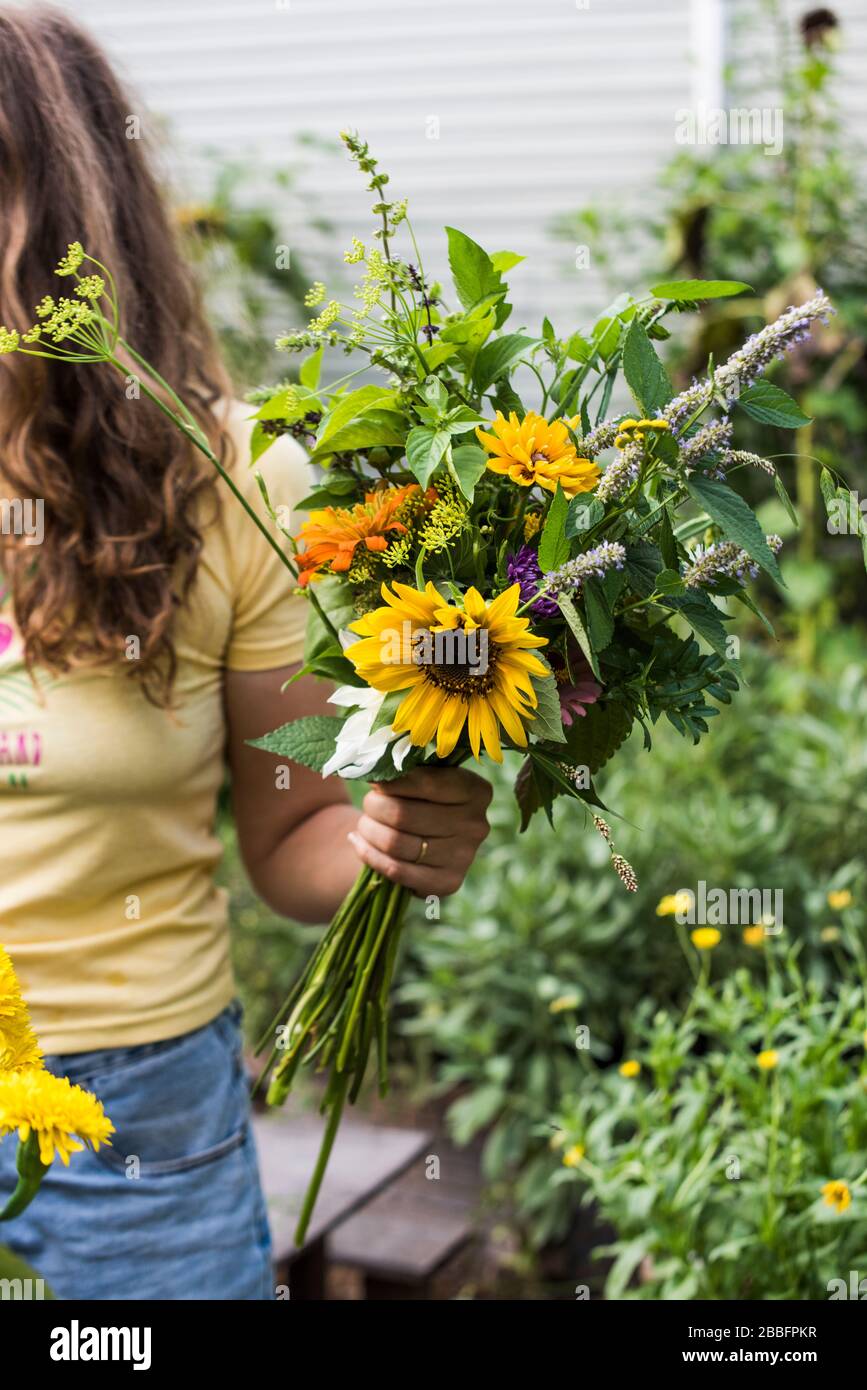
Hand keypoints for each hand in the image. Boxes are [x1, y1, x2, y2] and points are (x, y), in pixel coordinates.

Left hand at [348, 766, 492, 897]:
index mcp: (475, 790)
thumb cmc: (421, 798)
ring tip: (364, 823)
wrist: (427, 840)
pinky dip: (369, 854)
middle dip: (375, 806)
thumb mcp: (423, 775)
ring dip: (368, 830)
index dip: (392, 782)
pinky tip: (359, 842)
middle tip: (369, 802)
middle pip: (403, 814)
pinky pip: (395, 870)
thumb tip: (375, 768)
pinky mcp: (447, 883)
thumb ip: (405, 768)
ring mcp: (464, 857)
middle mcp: (476, 824)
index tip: (374, 780)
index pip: (426, 783)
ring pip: (396, 843)